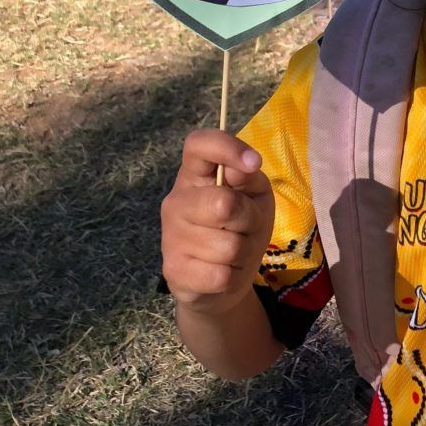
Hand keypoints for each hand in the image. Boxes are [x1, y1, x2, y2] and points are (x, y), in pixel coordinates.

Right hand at [160, 130, 275, 315]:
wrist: (220, 281)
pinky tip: (222, 272)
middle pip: (224, 204)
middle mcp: (176, 201)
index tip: (253, 164)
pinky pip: (221, 275)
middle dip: (249, 221)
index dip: (226, 147)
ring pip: (229, 245)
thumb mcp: (254, 197)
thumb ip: (248, 178)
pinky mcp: (174, 271)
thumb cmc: (240, 227)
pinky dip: (233, 276)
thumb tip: (246, 164)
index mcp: (195, 175)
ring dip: (243, 252)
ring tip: (234, 253)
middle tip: (245, 228)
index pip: (198, 144)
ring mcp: (171, 236)